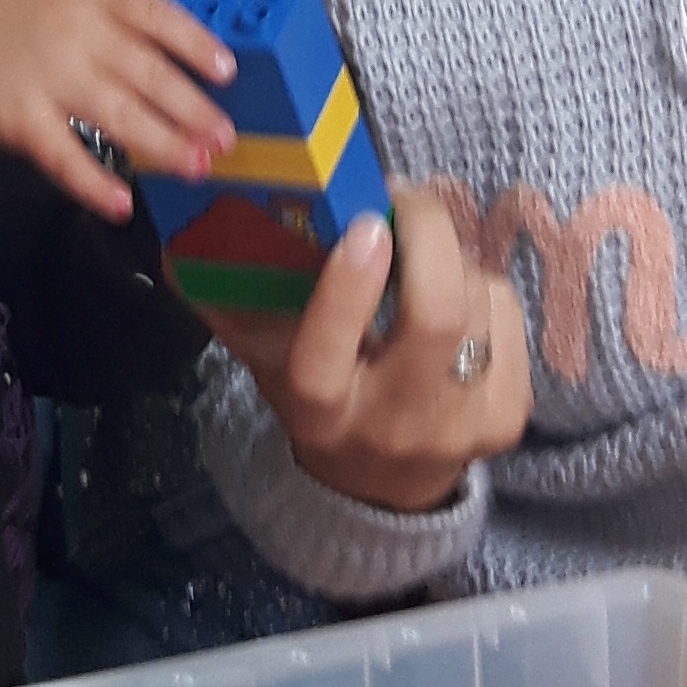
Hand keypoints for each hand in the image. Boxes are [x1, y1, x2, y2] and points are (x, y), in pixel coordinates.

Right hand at [0, 0, 237, 223]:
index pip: (154, 13)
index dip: (194, 42)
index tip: (226, 69)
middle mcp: (72, 33)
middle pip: (147, 71)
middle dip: (192, 107)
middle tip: (225, 136)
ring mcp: (45, 77)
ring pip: (118, 115)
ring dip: (163, 144)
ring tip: (197, 165)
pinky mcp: (18, 119)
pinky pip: (64, 156)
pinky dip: (93, 183)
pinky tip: (121, 203)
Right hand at [197, 184, 530, 510]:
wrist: (384, 487)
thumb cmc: (323, 401)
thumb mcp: (270, 362)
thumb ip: (231, 305)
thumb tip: (179, 243)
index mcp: (319, 411)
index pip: (326, 354)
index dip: (347, 289)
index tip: (361, 226)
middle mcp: (391, 425)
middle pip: (436, 319)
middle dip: (430, 238)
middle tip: (402, 199)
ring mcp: (459, 427)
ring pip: (477, 305)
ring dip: (451, 259)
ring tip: (420, 255)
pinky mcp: (507, 420)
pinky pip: (508, 318)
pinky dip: (484, 287)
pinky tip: (457, 296)